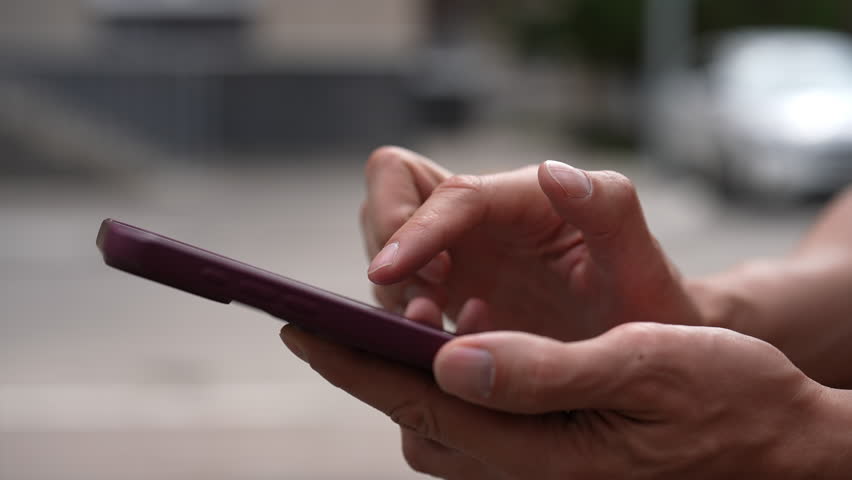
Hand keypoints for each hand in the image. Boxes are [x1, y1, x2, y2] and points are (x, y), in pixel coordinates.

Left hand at [280, 322, 848, 478]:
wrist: (777, 441)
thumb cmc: (723, 396)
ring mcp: (536, 472)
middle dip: (362, 374)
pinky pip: (473, 432)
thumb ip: (545, 370)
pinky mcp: (551, 463)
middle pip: (414, 422)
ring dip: (402, 384)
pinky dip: (447, 394)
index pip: (418, 405)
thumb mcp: (643, 365)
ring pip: (437, 430)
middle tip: (323, 326)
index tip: (299, 326)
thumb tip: (451, 359)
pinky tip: (458, 357)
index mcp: (538, 450)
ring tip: (383, 335)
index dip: (352, 365)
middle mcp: (525, 470)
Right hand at [361, 147, 699, 339]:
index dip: (411, 226)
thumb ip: (609, 211)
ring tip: (439, 332)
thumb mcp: (642, 264)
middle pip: (395, 186)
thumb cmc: (650, 308)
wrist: (648, 354)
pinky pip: (400, 286)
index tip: (388, 273)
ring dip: (395, 284)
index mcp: (527, 197)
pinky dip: (403, 312)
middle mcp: (486, 216)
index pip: (450, 193)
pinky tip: (453, 347)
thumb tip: (554, 171)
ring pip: (387, 238)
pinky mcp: (452, 289)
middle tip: (423, 300)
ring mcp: (465, 252)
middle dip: (388, 237)